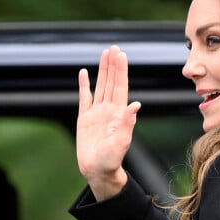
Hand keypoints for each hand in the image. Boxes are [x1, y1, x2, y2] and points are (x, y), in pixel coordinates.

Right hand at [76, 45, 140, 199]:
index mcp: (119, 114)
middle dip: (113, 65)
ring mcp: (97, 113)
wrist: (98, 171)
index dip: (121, 71)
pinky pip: (84, 98)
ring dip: (102, 70)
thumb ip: (127, 124)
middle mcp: (109, 110)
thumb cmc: (111, 160)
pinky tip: (83, 73)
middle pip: (111, 82)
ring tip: (104, 54)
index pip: (120, 87)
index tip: (121, 55)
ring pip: (100, 86)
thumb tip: (136, 105)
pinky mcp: (85, 119)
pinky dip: (84, 85)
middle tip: (114, 48)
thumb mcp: (121, 143)